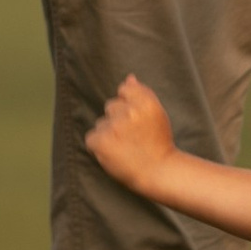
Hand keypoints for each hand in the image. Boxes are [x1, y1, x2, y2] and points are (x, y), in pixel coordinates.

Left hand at [87, 76, 182, 202]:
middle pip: (111, 106)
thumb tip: (129, 78)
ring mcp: (115, 126)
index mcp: (146, 102)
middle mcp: (130, 111)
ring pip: (101, 123)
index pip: (124, 89)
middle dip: (117, 119)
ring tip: (125, 147)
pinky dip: (99, 146)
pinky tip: (113, 153)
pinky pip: (91, 137)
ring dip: (108, 133)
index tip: (136, 120)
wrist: (158, 171)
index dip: (128, 104)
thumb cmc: (158, 142)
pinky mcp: (102, 141)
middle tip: (132, 136)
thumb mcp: (156, 114)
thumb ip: (142, 93)